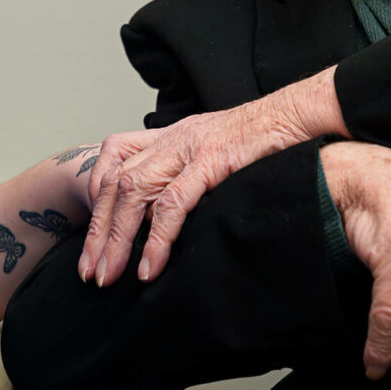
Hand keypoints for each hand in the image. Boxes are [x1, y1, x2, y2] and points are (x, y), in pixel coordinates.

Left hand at [80, 66, 347, 286]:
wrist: (299, 114)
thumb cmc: (268, 137)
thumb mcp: (220, 149)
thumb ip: (195, 172)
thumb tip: (177, 213)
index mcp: (174, 134)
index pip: (115, 158)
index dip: (97, 198)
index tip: (94, 237)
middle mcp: (175, 137)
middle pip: (117, 182)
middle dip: (99, 231)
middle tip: (91, 272)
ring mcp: (191, 147)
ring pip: (135, 192)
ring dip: (118, 239)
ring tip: (110, 275)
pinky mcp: (212, 160)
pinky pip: (173, 203)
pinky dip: (157, 238)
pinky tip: (151, 266)